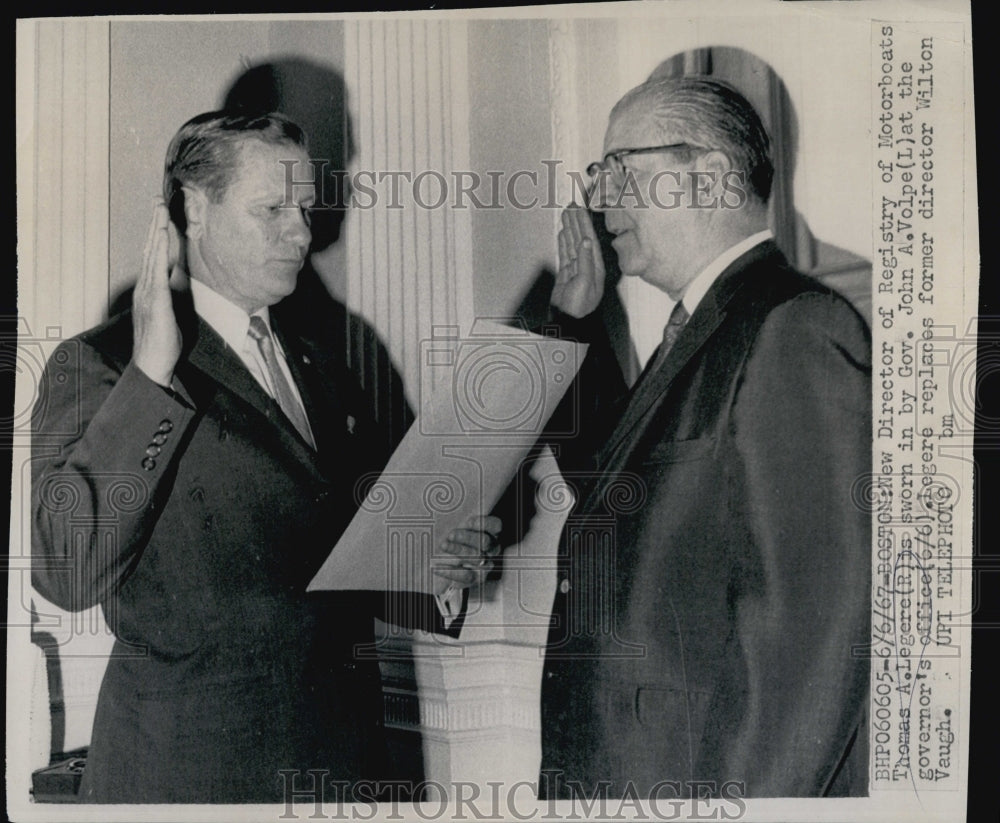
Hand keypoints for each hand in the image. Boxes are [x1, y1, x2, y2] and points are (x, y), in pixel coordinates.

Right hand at [133, 200, 182, 386]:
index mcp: (151, 288)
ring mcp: (148, 292)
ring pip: (152, 254)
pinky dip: (157, 252)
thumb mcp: (171, 311)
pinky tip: (160, 238)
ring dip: (156, 231)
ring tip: (160, 210)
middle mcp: (146, 286)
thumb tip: (180, 277)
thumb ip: (173, 293)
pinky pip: (156, 271)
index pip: (154, 254)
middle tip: (158, 200)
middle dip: (154, 223)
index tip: (161, 213)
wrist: (152, 363)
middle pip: (150, 248)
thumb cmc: (163, 341)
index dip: (157, 233)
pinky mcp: (155, 301)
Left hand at [432, 515, 502, 587]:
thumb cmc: (457, 539)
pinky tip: (437, 568)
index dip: (484, 523)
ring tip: (444, 546)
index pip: (495, 525)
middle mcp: (493, 548)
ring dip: (458, 551)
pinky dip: (450, 571)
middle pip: (485, 541)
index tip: (468, 521)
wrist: (452, 564)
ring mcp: (487, 564)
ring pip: (477, 558)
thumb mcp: (460, 527)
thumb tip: (445, 513)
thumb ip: (457, 521)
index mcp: (492, 532)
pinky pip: (466, 576)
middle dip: (467, 537)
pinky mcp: (477, 578)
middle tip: (450, 535)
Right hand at [551, 203, 605, 317]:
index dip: (584, 223)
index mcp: (595, 266)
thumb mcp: (585, 282)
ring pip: (573, 244)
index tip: (579, 209)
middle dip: (576, 222)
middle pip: (581, 238)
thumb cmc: (579, 306)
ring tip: (565, 214)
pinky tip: (563, 232)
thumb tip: (585, 240)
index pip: (590, 239)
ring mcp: (577, 269)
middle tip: (571, 206)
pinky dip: (564, 242)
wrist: (568, 320)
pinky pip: (566, 253)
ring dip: (570, 228)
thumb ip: (585, 261)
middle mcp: (588, 265)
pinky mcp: (567, 274)